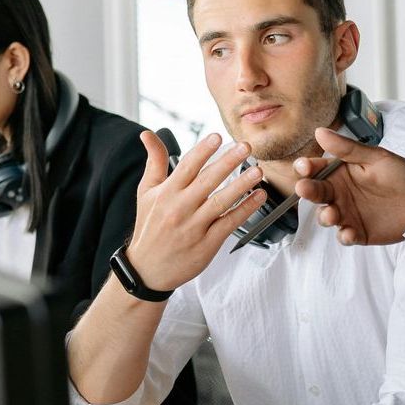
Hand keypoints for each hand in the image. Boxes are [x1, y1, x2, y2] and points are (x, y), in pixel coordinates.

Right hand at [125, 131, 265, 290]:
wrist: (147, 269)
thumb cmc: (149, 228)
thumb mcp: (146, 192)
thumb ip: (154, 162)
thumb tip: (148, 134)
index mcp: (166, 193)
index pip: (187, 167)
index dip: (203, 151)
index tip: (218, 137)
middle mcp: (180, 209)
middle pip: (207, 181)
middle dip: (228, 162)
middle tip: (245, 147)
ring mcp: (194, 227)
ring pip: (221, 202)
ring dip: (241, 185)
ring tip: (257, 171)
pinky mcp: (206, 244)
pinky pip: (229, 223)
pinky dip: (245, 210)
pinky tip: (258, 197)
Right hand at [293, 128, 404, 245]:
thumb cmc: (402, 175)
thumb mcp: (376, 157)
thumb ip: (348, 148)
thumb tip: (320, 132)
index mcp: (341, 172)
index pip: (317, 169)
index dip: (307, 167)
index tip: (303, 166)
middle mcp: (340, 193)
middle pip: (317, 193)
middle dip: (308, 191)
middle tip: (305, 189)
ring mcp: (347, 214)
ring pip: (326, 216)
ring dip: (325, 216)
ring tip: (332, 214)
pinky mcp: (357, 232)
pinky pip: (345, 236)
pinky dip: (344, 236)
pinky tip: (348, 233)